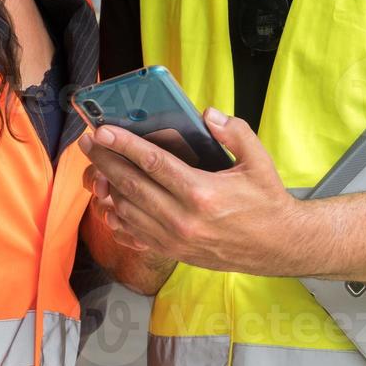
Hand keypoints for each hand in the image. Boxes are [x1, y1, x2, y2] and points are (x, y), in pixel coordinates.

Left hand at [78, 109, 310, 275]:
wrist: (278, 247)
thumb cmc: (267, 202)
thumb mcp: (258, 161)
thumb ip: (234, 132)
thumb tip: (207, 114)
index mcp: (201, 193)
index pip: (152, 163)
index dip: (123, 144)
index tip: (102, 130)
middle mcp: (182, 218)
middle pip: (131, 185)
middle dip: (104, 160)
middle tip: (87, 142)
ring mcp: (175, 239)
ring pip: (127, 210)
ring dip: (106, 187)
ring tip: (95, 166)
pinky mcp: (173, 252)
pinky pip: (134, 234)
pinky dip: (117, 217)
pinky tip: (108, 201)